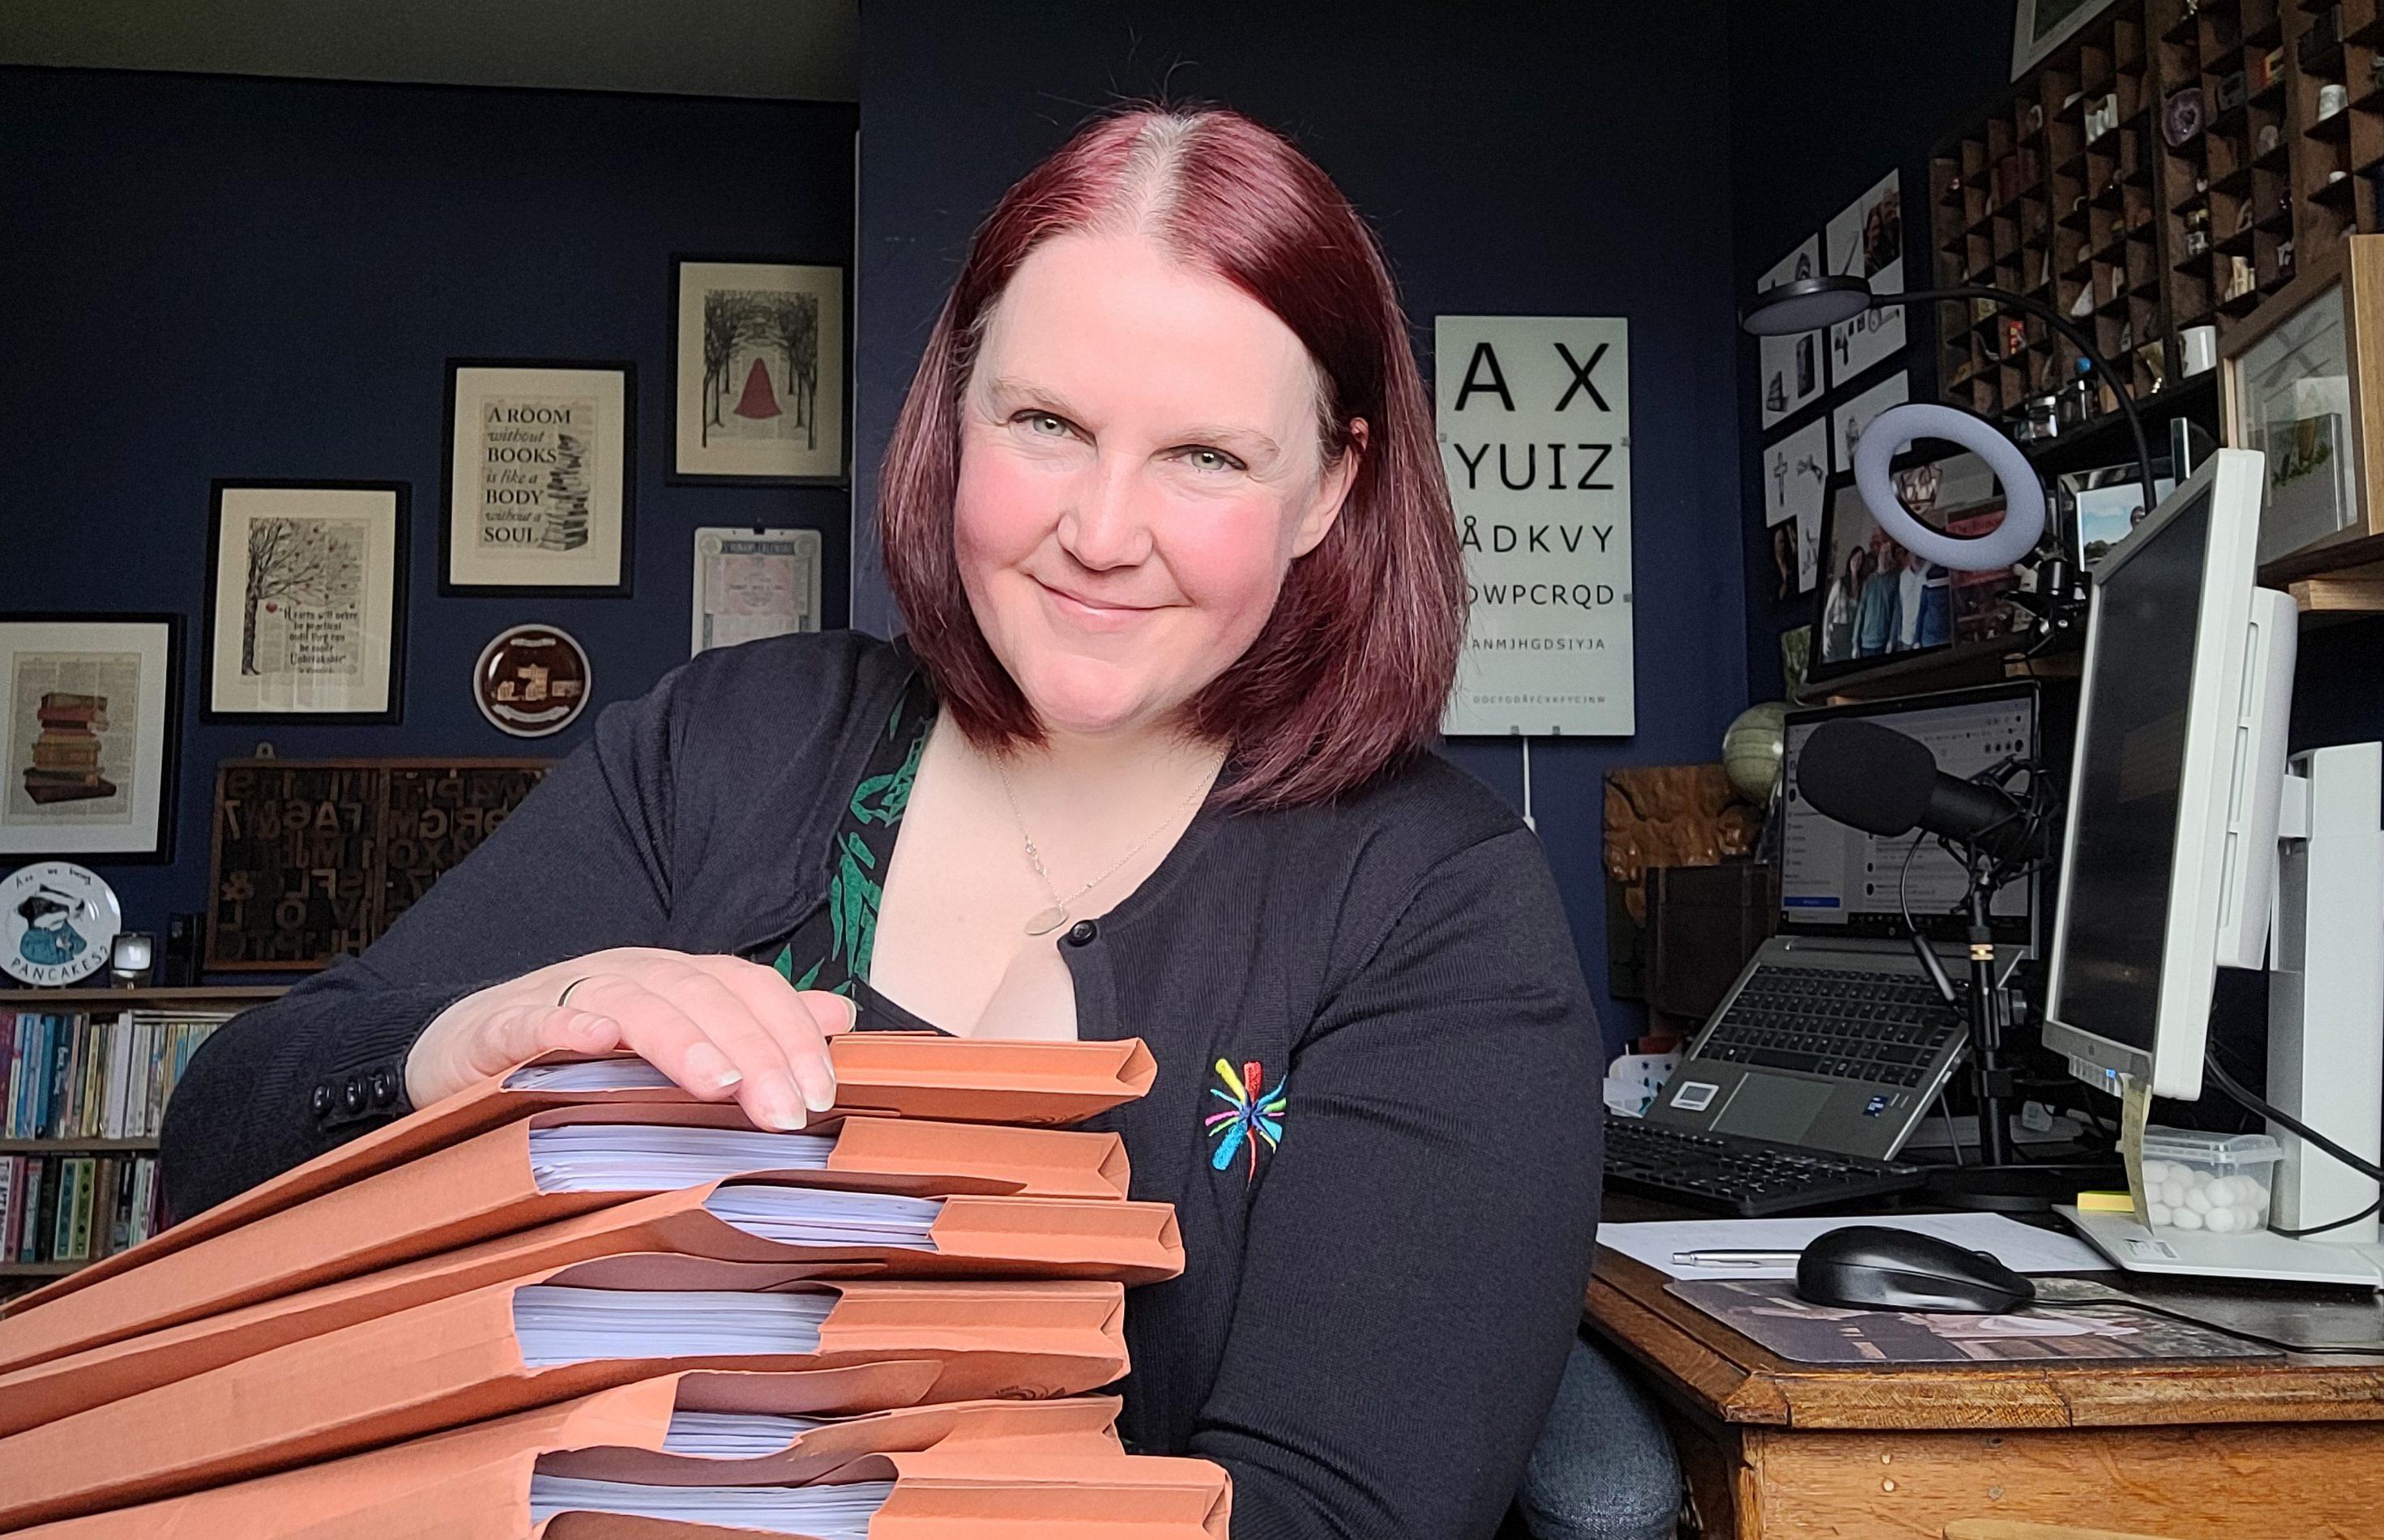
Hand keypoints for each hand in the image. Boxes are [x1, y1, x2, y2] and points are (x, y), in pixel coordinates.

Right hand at [403, 948, 855, 1128]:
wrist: (459, 1051)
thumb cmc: (577, 1059)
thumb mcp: (670, 1044)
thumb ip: (751, 1029)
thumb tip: (837, 1014)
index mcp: (674, 980)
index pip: (748, 989)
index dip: (790, 1034)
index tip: (821, 1096)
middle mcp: (629, 976)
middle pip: (703, 996)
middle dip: (753, 1051)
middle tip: (786, 1113)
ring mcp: (565, 995)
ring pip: (634, 1002)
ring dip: (680, 1039)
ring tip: (719, 1082)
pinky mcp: (502, 1023)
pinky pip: (538, 1018)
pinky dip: (566, 1026)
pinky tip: (595, 1045)